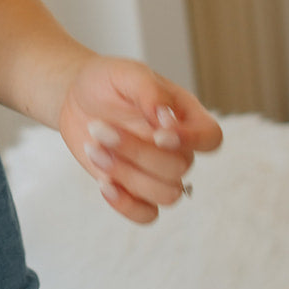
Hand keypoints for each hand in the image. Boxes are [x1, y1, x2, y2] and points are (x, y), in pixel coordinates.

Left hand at [58, 56, 221, 223]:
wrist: (77, 98)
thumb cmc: (108, 82)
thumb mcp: (126, 73)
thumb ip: (149, 91)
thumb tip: (166, 118)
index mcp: (185, 116)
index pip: (211, 138)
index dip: (191, 141)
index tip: (158, 133)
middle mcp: (178, 148)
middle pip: (179, 168)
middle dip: (136, 151)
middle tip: (98, 128)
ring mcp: (157, 173)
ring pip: (166, 194)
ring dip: (127, 175)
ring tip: (93, 149)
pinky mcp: (135, 190)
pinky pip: (147, 215)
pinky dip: (126, 205)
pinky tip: (103, 184)